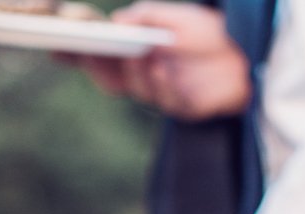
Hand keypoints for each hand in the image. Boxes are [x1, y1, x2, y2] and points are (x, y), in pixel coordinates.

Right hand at [63, 2, 251, 120]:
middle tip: (88, 52)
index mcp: (135, 54)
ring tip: (139, 54)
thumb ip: (145, 17)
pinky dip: (162, 82)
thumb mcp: (174, 16)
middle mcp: (143, 76)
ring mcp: (161, 93)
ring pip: (135, 88)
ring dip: (135, 72)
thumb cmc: (208, 31)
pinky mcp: (182, 107)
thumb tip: (116, 21)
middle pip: (109, 77)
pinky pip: (165, 97)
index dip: (77, 54)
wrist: (248, 53)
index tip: (56, 45)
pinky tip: (161, 67)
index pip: (99, 56)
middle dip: (96, 66)